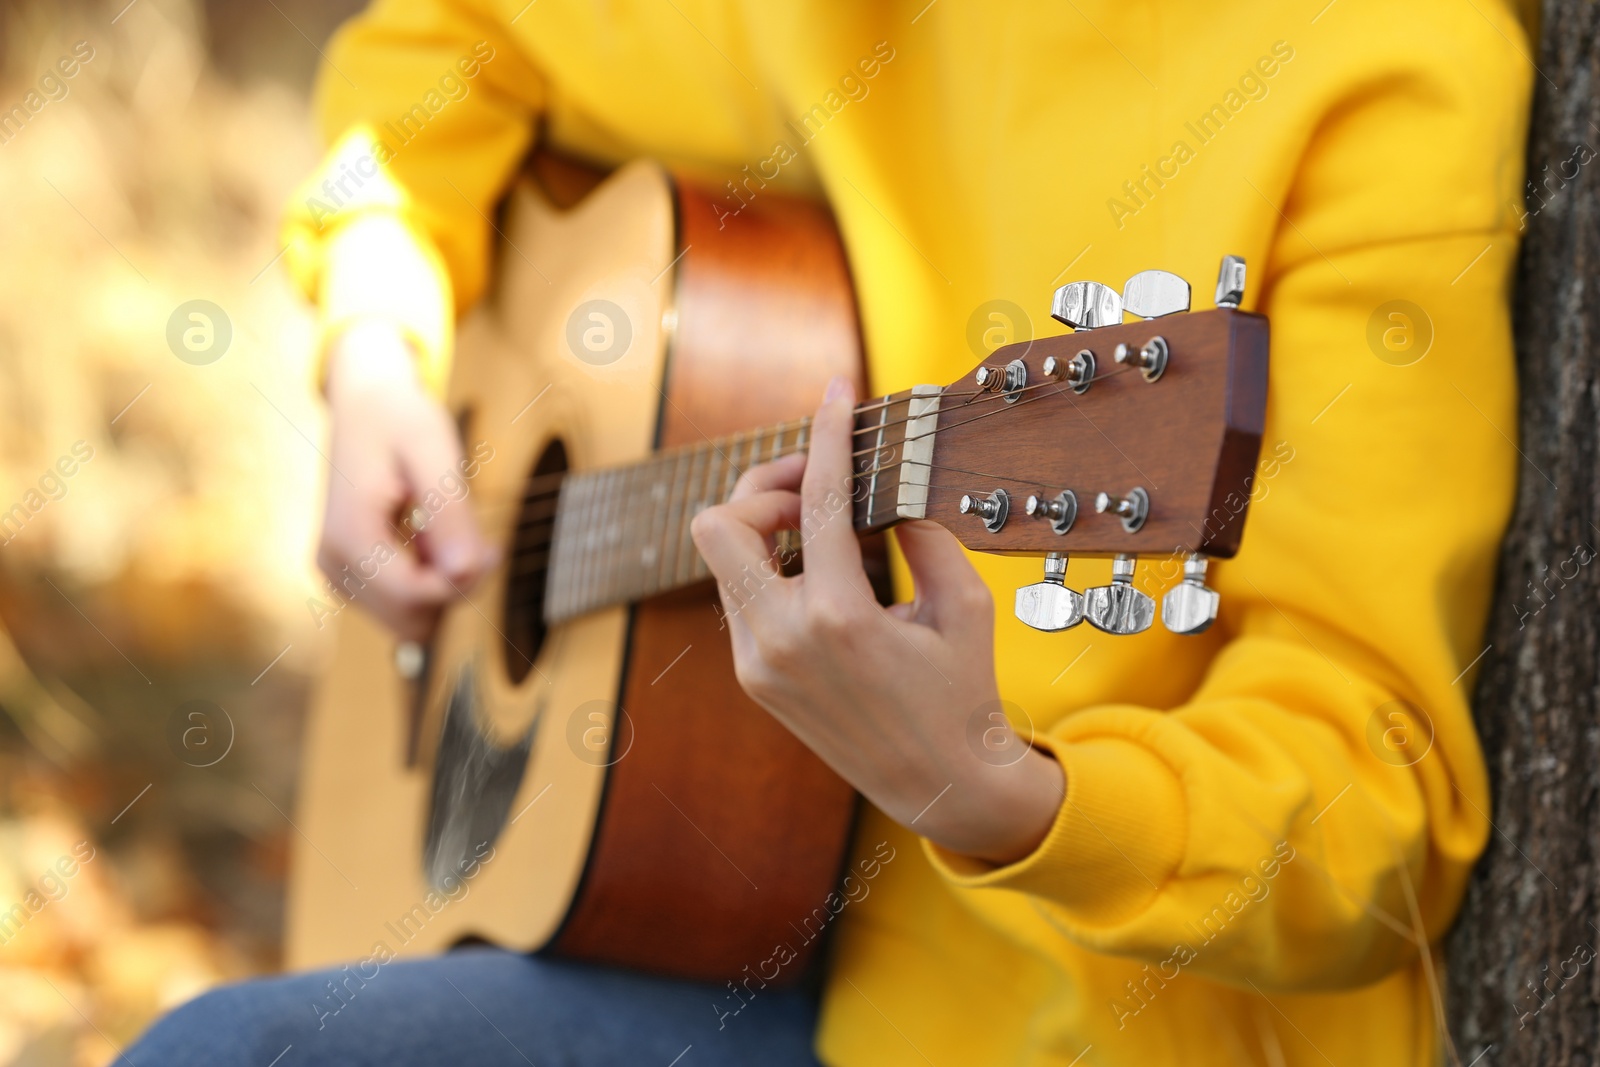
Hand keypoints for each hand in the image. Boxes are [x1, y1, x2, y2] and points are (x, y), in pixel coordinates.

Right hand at [320, 321, 496, 640]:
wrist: (364, 403)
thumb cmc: (400, 419)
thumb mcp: (434, 453)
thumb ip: (449, 512)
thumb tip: (464, 572)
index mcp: (349, 537)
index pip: (415, 598)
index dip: (463, 583)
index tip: (490, 548)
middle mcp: (335, 566)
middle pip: (413, 620)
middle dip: (455, 587)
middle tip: (477, 538)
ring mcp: (338, 575)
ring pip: (411, 620)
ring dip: (442, 585)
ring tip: (447, 530)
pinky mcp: (350, 576)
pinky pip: (403, 605)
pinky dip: (429, 580)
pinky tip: (432, 539)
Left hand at [690, 376, 1063, 865]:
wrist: (939, 786)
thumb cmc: (962, 693)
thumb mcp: (964, 605)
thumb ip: (924, 534)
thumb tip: (890, 485)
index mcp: (838, 620)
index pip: (816, 501)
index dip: (826, 433)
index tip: (836, 392)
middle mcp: (781, 641)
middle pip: (720, 525)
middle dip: (761, 487)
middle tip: (813, 487)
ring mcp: (758, 663)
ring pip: (723, 559)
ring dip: (767, 527)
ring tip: (827, 529)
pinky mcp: (753, 677)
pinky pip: (741, 596)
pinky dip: (773, 568)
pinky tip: (824, 573)